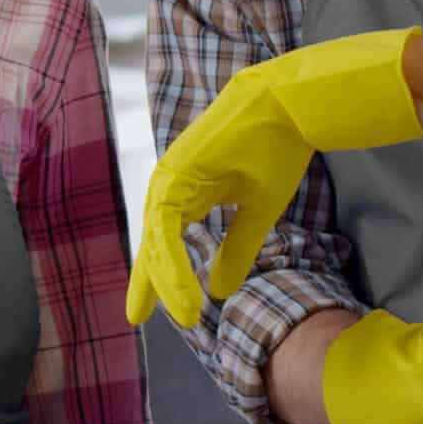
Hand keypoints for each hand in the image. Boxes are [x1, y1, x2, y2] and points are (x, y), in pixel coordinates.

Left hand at [125, 27, 422, 328]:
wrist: (287, 105)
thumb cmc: (275, 149)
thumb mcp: (257, 212)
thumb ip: (236, 249)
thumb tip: (219, 290)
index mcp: (188, 192)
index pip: (166, 242)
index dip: (162, 276)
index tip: (157, 311)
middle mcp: (172, 185)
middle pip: (154, 243)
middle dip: (149, 282)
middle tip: (135, 318)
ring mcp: (171, 176)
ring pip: (157, 237)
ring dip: (165, 278)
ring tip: (179, 315)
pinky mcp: (176, 171)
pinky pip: (165, 223)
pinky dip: (171, 257)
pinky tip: (175, 286)